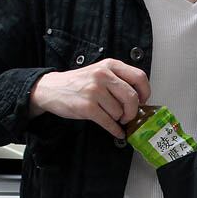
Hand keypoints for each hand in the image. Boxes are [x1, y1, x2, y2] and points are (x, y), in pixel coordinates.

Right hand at [28, 58, 150, 138]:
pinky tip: (116, 131)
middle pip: (132, 98)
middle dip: (132, 111)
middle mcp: (103, 76)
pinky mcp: (87, 107)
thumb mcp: (99, 71)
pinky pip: (109, 123)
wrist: (51, 88)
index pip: (139, 77)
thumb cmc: (78, 82)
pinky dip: (115, 130)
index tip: (142, 101)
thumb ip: (118, 79)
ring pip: (119, 112)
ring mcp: (94, 91)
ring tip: (112, 118)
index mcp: (110, 65)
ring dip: (118, 119)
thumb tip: (139, 98)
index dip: (145, 92)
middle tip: (128, 116)